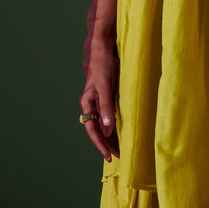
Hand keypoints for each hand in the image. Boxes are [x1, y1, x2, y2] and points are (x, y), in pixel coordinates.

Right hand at [79, 45, 119, 160]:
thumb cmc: (103, 66)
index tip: (109, 156)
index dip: (100, 144)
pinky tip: (121, 133)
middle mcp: (91, 105)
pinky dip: (114, 126)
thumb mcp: (105, 86)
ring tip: (120, 149)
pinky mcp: (106, 98)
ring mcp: (98, 102)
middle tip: (118, 157)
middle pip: (97, 130)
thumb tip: (108, 128)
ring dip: (111, 137)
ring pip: (103, 125)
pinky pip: (109, 117)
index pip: (92, 130)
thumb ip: (106, 107)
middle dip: (106, 144)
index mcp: (87, 104)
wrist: (105, 50)